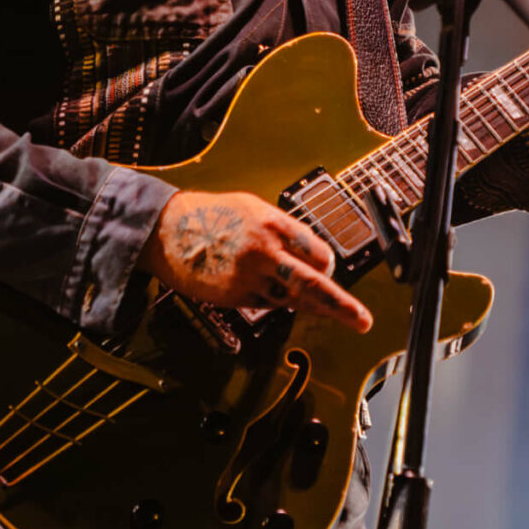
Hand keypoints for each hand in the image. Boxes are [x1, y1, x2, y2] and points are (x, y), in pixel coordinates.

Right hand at [139, 190, 372, 331]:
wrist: (166, 232)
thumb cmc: (211, 215)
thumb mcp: (252, 207)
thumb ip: (284, 229)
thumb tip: (313, 255)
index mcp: (273, 224)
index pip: (318, 252)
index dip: (325, 263)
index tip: (327, 268)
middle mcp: (265, 251)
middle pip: (313, 283)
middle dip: (341, 305)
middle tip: (362, 321)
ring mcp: (250, 277)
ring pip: (291, 299)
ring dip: (305, 302)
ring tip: (317, 303)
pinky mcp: (235, 296)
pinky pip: (266, 303)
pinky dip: (271, 299)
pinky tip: (257, 284)